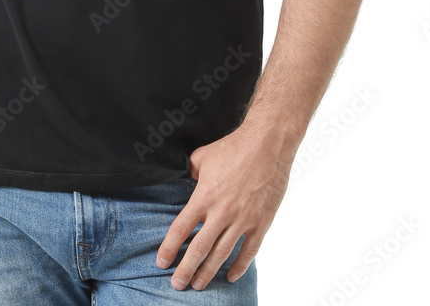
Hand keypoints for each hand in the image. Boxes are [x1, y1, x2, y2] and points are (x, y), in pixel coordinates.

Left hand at [155, 123, 293, 290]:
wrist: (267, 144)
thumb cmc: (234, 147)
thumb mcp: (204, 155)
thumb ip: (192, 171)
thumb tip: (186, 179)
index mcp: (204, 196)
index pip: (181, 228)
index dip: (170, 248)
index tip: (162, 262)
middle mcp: (221, 212)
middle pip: (199, 248)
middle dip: (186, 269)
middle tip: (177, 284)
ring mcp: (242, 219)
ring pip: (222, 254)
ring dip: (209, 272)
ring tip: (199, 285)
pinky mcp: (261, 222)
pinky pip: (249, 250)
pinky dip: (240, 266)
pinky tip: (231, 276)